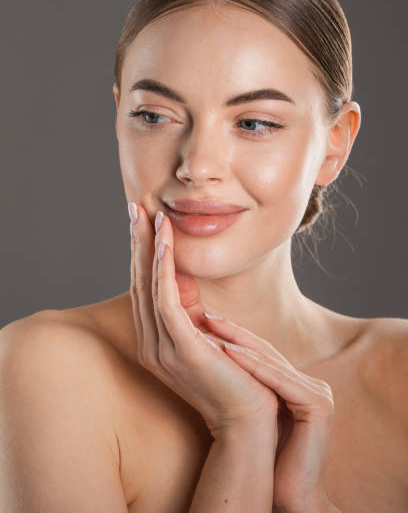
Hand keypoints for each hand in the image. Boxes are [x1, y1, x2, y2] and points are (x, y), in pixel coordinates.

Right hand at [128, 203, 278, 437]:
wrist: (249, 422)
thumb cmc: (237, 377)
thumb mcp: (208, 335)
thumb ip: (193, 309)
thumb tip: (184, 276)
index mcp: (158, 341)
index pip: (145, 288)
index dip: (142, 254)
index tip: (144, 221)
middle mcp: (152, 344)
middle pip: (139, 283)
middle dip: (136, 244)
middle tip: (134, 207)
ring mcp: (162, 349)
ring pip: (148, 287)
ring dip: (147, 249)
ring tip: (148, 216)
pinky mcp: (180, 349)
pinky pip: (164, 301)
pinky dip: (161, 270)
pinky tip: (163, 245)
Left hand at [202, 314, 336, 511]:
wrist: (291, 497)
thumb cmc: (269, 460)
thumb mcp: (256, 414)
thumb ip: (248, 388)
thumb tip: (213, 362)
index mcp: (299, 384)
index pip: (263, 354)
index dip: (233, 336)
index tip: (205, 320)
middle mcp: (312, 384)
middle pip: (267, 352)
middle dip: (234, 332)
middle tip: (205, 314)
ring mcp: (319, 393)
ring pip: (271, 361)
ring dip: (238, 342)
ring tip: (211, 326)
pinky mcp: (318, 405)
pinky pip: (279, 380)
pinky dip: (252, 365)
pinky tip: (227, 352)